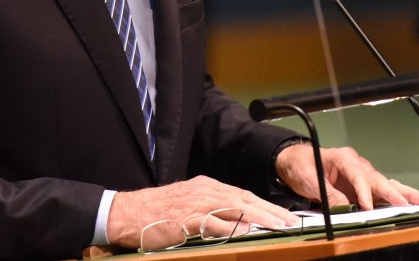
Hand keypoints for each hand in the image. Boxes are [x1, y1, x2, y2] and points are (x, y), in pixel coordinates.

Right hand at [106, 176, 300, 250]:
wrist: (128, 212)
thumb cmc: (157, 211)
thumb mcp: (187, 202)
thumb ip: (210, 209)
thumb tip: (236, 222)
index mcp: (206, 185)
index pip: (243, 194)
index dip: (265, 204)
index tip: (283, 215)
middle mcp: (205, 190)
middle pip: (245, 199)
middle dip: (271, 210)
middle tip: (290, 221)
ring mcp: (197, 204)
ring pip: (237, 208)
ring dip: (260, 218)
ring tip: (278, 227)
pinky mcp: (189, 219)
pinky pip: (216, 223)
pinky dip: (233, 228)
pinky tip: (248, 233)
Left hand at [274, 143, 418, 210]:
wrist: (295, 162)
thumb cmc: (302, 166)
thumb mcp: (310, 180)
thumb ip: (328, 194)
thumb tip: (345, 208)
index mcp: (343, 158)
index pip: (358, 175)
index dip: (363, 191)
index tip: (366, 206)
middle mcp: (357, 164)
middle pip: (377, 179)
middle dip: (393, 192)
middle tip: (407, 203)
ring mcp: (362, 175)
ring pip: (385, 184)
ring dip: (403, 193)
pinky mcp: (362, 186)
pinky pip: (381, 191)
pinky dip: (396, 196)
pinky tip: (411, 200)